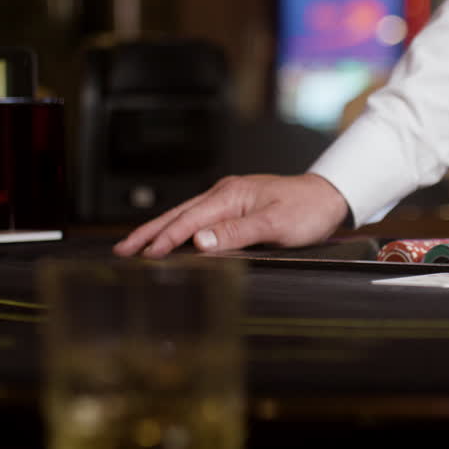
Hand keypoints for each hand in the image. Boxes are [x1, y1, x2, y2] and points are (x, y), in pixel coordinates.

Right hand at [113, 173, 349, 258]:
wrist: (328, 196)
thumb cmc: (306, 210)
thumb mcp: (275, 224)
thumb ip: (237, 232)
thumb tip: (199, 241)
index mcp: (230, 195)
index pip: (189, 220)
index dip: (166, 238)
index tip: (145, 255)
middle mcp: (225, 193)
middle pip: (178, 214)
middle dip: (148, 233)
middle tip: (121, 250)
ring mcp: (228, 198)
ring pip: (185, 215)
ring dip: (159, 230)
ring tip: (134, 245)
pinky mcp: (234, 205)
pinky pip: (198, 216)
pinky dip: (178, 228)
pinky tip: (170, 237)